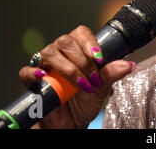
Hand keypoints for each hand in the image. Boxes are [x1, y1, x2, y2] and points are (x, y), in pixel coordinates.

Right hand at [19, 25, 134, 128]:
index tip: (100, 58)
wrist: (71, 123)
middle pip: (66, 40)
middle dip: (82, 60)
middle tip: (93, 79)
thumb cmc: (85, 101)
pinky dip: (34, 72)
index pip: (80, 33)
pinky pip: (27, 70)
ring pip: (50, 52)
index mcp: (77, 50)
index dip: (89, 42)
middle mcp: (60, 53)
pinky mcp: (32, 81)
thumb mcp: (102, 88)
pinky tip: (45, 77)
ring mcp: (45, 65)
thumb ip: (111, 74)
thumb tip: (128, 65)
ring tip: (80, 86)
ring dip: (68, 69)